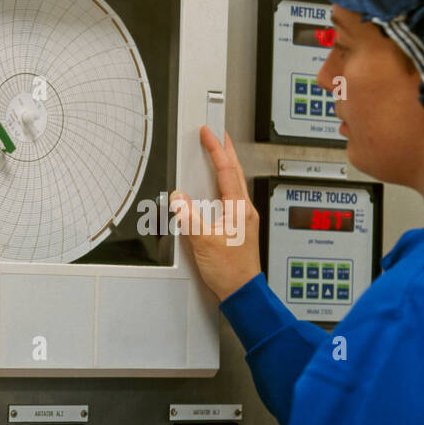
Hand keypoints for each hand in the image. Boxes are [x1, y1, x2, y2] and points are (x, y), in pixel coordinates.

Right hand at [171, 126, 261, 302]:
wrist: (242, 292)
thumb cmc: (229, 271)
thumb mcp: (203, 242)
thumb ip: (189, 217)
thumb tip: (179, 198)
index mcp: (239, 209)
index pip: (226, 170)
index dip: (216, 149)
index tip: (208, 133)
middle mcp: (244, 211)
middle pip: (235, 172)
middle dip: (226, 150)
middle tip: (218, 134)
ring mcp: (243, 219)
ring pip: (235, 184)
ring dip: (226, 166)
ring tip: (218, 153)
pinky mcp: (240, 228)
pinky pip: (232, 197)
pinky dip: (224, 184)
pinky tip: (217, 188)